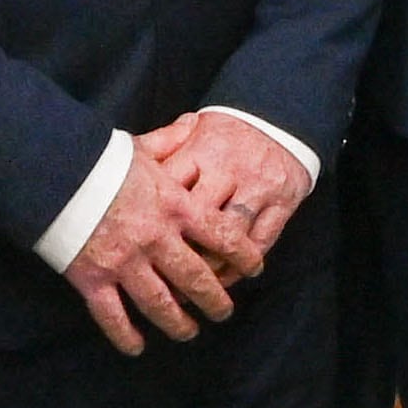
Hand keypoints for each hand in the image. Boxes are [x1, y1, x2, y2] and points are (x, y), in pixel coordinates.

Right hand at [64, 146, 241, 355]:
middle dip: (215, 300)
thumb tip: (192, 123)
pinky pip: (113, 316)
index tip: (256, 268)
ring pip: (161, 304)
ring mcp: (124, 262)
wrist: (51, 171)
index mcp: (173, 206)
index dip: (244, 256)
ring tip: (189, 333)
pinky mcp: (92, 278)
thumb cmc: (98, 158)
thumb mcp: (139, 146)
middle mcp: (155, 238)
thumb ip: (170, 141)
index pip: (223, 235)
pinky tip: (137, 347)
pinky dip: (126, 336)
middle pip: (197, 279)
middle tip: (224, 312)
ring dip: (178, 324)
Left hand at [141, 111, 312, 280]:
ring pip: (231, 238)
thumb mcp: (192, 131)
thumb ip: (161, 148)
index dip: (151, 219)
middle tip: (156, 280)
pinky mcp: (283, 203)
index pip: (170, 189)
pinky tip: (223, 278)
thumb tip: (124, 165)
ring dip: (210, 268)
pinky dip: (241, 266)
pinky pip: (261, 243)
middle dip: (178, 253)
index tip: (133, 244)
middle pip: (200, 220)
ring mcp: (259, 188)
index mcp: (201, 150)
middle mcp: (230, 170)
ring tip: (188, 290)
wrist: (280, 117)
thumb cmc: (225, 133)